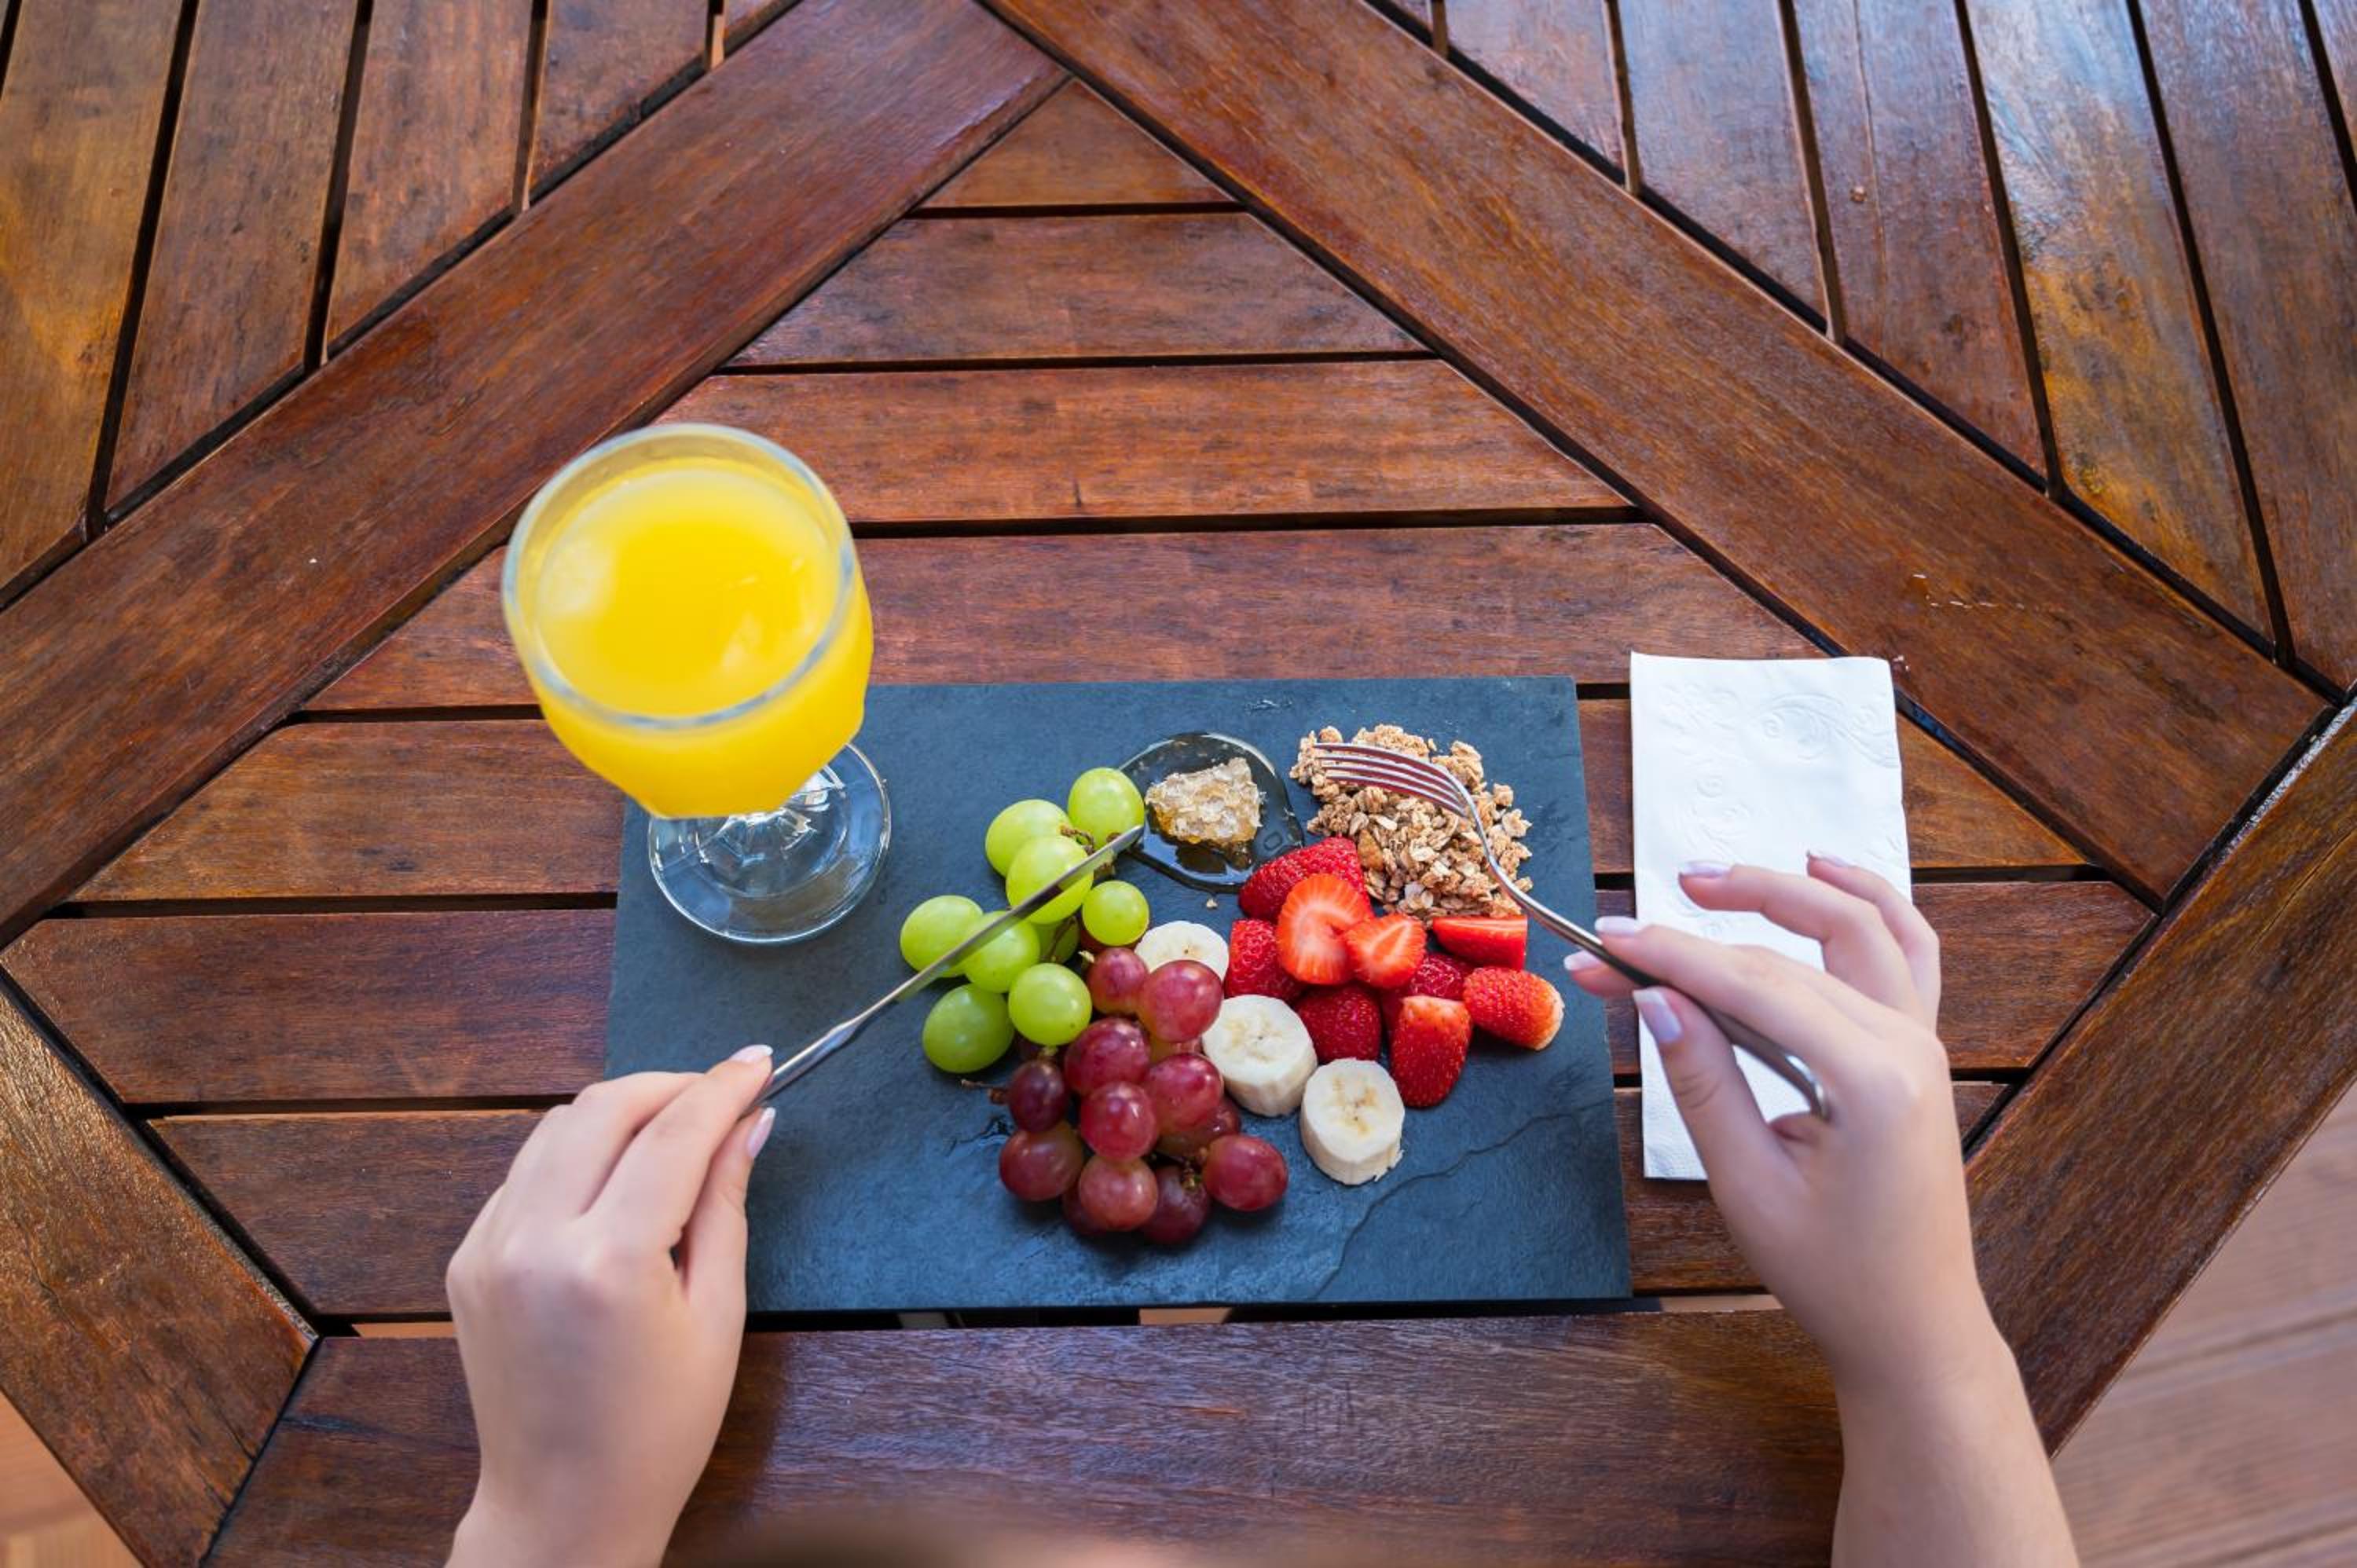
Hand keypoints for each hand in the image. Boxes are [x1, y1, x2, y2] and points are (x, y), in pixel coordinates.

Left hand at [446, 1047, 776, 1567]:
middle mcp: (535, 1242)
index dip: (722, 1087)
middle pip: (603, 1107)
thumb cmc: (659, 1429)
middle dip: (668, 1085)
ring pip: (556, 1128)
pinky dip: (577, 1155)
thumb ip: (725, 1204)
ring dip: (619, 1111)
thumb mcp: (717, 1315)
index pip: (672, 1135)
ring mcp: (489, 1249)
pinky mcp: (467, 1260)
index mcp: (607, 1264)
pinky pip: (526, 1173)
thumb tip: (749, 1122)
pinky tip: (617, 1181)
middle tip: (720, 1092)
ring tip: (674, 1130)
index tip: (760, 1060)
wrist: (560, 1507)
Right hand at [1565, 854, 1987, 1390]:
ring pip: (1857, 930)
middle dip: (1699, 935)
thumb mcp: (1748, 1186)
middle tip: (1622, 930)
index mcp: (1872, 1083)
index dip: (1672, 958)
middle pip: (1790, 957)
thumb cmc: (1835, 1275)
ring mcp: (1924, 1044)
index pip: (1754, 989)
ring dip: (1785, 892)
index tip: (1604, 943)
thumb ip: (1703, 1082)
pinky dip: (1868, 902)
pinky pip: (1905, 950)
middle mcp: (1910, 1047)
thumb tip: (1656, 999)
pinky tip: (1822, 869)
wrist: (1914, 1327)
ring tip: (1707, 877)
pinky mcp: (1920, 1051)